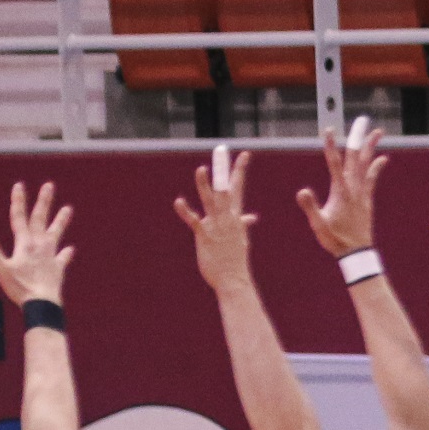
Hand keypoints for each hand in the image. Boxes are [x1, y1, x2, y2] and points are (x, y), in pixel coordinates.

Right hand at [0, 181, 74, 305]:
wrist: (42, 303)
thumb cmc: (20, 287)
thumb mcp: (1, 269)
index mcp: (24, 244)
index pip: (19, 218)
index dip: (19, 201)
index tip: (19, 186)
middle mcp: (39, 245)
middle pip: (41, 219)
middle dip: (44, 202)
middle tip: (49, 186)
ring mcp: (50, 256)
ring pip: (56, 233)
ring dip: (61, 220)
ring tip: (68, 208)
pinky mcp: (57, 268)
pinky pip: (62, 258)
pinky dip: (66, 254)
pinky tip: (70, 249)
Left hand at [172, 145, 257, 294]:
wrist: (233, 278)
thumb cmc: (235, 260)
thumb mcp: (240, 238)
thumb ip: (242, 224)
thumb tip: (250, 218)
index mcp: (235, 216)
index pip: (238, 187)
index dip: (239, 170)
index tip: (243, 154)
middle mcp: (227, 217)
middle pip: (226, 188)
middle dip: (224, 169)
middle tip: (222, 151)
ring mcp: (216, 226)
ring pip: (211, 201)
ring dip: (205, 185)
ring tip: (201, 169)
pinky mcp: (205, 236)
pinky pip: (194, 220)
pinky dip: (186, 211)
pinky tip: (178, 201)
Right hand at [297, 117, 385, 257]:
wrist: (356, 252)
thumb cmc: (335, 239)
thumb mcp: (318, 224)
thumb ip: (311, 206)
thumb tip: (302, 191)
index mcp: (340, 191)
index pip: (335, 163)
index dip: (331, 146)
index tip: (329, 130)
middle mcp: (353, 188)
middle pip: (355, 157)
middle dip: (357, 137)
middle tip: (362, 120)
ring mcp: (361, 192)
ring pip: (366, 164)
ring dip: (370, 147)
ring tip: (377, 131)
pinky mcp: (366, 199)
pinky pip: (372, 178)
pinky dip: (377, 166)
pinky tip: (382, 158)